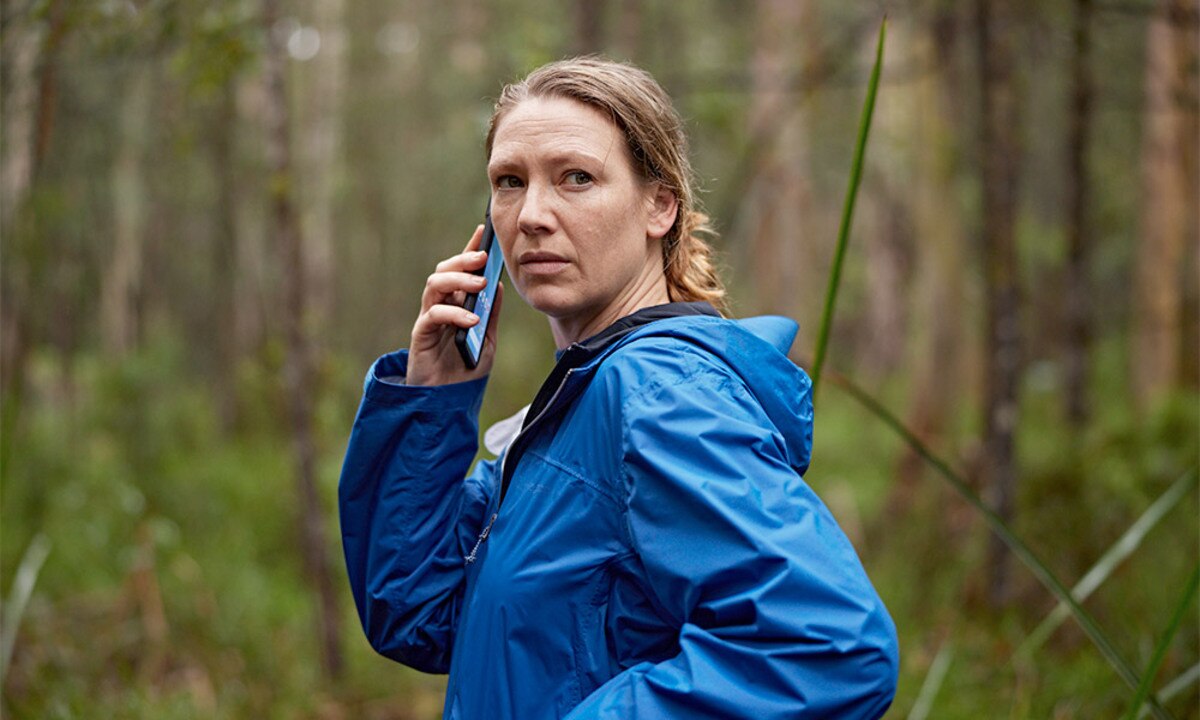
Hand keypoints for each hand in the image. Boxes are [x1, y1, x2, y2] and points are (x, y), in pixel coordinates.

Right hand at [406, 225, 504, 385]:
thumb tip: (499, 285)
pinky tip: (471, 319)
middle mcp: (440, 306)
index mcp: (456, 304)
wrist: (447, 403)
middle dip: (463, 260)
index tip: (483, 232)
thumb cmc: (465, 371)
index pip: (461, 271)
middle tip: (483, 258)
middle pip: (444, 271)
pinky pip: (432, 315)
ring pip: (434, 284)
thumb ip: (491, 314)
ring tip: (479, 284)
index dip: (469, 249)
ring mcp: (429, 319)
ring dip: (457, 280)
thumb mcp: (487, 340)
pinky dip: (453, 313)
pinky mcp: (420, 335)